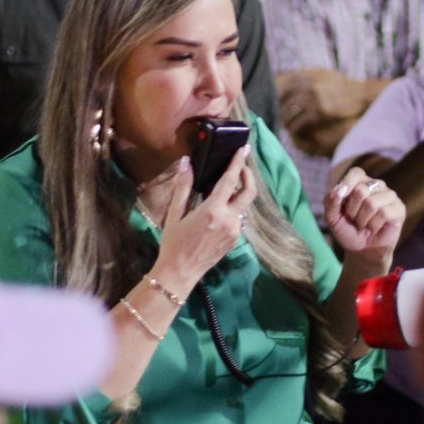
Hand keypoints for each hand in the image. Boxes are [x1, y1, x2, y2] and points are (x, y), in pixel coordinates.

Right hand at [152, 149, 257, 288]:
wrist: (180, 273)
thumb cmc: (173, 243)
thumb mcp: (174, 213)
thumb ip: (183, 186)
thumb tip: (186, 162)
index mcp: (213, 210)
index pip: (230, 180)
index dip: (238, 163)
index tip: (244, 149)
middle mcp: (229, 220)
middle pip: (249, 192)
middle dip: (248, 176)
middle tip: (242, 165)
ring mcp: (234, 232)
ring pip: (243, 206)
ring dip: (239, 193)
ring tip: (227, 187)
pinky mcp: (234, 240)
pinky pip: (238, 219)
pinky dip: (233, 208)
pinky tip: (221, 208)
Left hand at [278, 69, 363, 133]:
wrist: (362, 95)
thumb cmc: (344, 86)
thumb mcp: (326, 74)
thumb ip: (309, 75)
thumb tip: (292, 78)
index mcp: (307, 75)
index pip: (283, 87)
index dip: (278, 98)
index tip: (277, 106)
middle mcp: (308, 85)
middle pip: (284, 102)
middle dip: (281, 112)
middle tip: (281, 120)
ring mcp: (313, 98)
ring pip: (290, 114)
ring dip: (286, 122)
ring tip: (287, 127)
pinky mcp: (319, 112)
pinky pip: (300, 123)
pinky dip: (296, 129)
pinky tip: (296, 133)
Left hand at [324, 167, 403, 268]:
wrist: (362, 250)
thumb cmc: (348, 231)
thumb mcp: (332, 217)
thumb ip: (331, 202)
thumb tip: (338, 191)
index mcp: (360, 182)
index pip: (356, 172)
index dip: (347, 183)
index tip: (340, 197)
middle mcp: (376, 185)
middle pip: (361, 190)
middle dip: (352, 210)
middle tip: (355, 219)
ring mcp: (389, 196)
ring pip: (371, 203)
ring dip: (363, 220)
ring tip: (365, 225)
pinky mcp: (399, 209)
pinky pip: (383, 213)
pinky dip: (374, 225)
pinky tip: (375, 228)